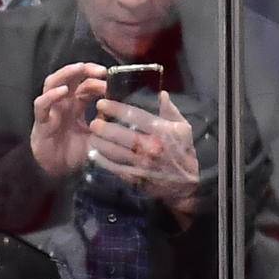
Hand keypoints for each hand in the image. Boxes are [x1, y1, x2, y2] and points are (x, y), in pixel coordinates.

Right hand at [29, 62, 106, 178]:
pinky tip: (62, 92)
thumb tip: (125, 108)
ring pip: (53, 83)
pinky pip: (42, 104)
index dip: (98, 79)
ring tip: (80, 68)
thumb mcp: (99, 134)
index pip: (86, 83)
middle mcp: (63, 104)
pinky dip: (51, 96)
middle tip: (101, 71)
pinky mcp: (41, 122)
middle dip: (85, 69)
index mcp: (76, 105)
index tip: (112, 82)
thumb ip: (108, 120)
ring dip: (66, 73)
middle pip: (70, 76)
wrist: (60, 172)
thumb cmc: (77, 153)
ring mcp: (51, 111)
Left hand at [88, 91, 199, 218]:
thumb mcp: (183, 129)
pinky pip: (115, 167)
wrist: (185, 184)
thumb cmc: (183, 152)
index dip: (116, 109)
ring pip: (115, 151)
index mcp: (163, 132)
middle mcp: (152, 147)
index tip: (102, 104)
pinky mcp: (135, 177)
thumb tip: (162, 94)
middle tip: (94, 122)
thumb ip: (171, 111)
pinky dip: (102, 160)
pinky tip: (94, 153)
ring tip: (92, 136)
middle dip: (104, 127)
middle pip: (122, 135)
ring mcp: (142, 163)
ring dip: (100, 143)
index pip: (135, 116)